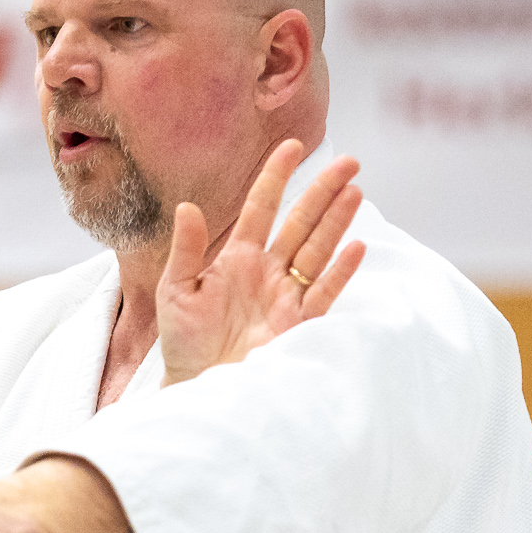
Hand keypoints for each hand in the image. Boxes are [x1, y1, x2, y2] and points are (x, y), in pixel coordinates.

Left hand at [157, 139, 366, 384]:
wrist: (196, 386)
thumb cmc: (184, 341)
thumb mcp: (176, 291)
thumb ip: (186, 250)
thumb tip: (187, 207)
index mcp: (238, 258)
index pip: (262, 208)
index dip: (276, 177)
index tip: (292, 146)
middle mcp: (268, 271)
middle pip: (301, 223)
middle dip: (323, 192)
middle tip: (349, 161)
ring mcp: (286, 296)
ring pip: (317, 250)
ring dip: (336, 221)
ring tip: (355, 190)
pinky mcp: (298, 324)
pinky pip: (323, 293)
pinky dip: (340, 271)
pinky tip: (355, 246)